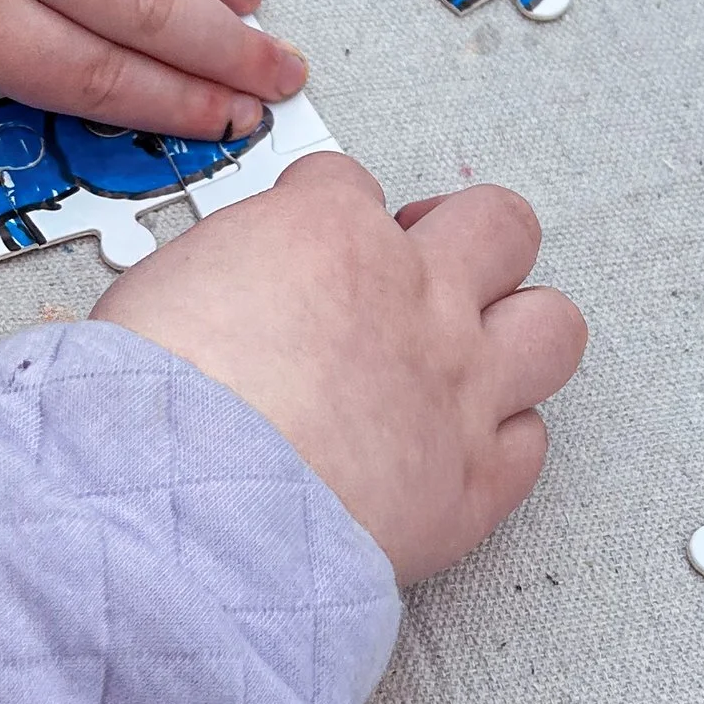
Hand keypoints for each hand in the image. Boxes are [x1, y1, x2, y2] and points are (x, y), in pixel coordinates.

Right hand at [95, 156, 585, 582]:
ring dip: (518, 333)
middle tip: (423, 268)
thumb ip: (213, 278)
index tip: (306, 248)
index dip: (323, 215)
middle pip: (497, 225)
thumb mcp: (153, 294)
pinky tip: (461, 446)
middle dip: (463, 240)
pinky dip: (501, 444)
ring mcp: (458, 389)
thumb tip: (206, 296)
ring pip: (552, 326)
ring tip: (475, 352)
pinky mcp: (474, 483)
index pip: (350, 185)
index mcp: (327, 235)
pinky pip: (530, 444)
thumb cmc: (151, 416)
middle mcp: (413, 299)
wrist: (182, 518)